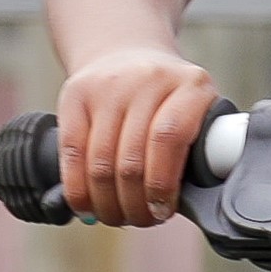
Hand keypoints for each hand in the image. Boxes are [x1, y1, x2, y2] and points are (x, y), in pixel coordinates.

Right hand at [57, 45, 216, 226]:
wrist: (126, 52)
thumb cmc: (167, 100)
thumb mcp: (195, 110)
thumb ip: (197, 148)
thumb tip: (188, 205)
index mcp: (190, 85)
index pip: (169, 139)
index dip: (162, 184)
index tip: (162, 211)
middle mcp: (148, 79)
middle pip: (132, 159)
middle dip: (134, 204)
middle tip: (140, 220)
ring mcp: (108, 84)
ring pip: (100, 162)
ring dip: (107, 203)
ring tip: (116, 216)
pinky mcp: (75, 94)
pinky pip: (72, 152)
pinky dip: (78, 188)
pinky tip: (87, 205)